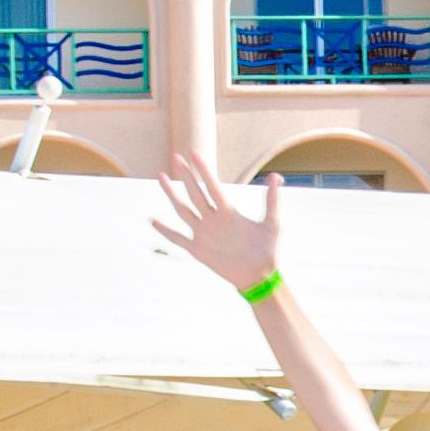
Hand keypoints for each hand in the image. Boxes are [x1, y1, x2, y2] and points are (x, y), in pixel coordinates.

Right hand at [151, 153, 282, 293]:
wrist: (259, 276)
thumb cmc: (267, 250)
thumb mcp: (272, 224)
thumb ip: (273, 200)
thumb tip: (276, 176)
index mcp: (228, 211)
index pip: (212, 186)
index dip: (204, 170)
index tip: (194, 154)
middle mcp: (213, 219)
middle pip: (195, 193)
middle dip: (186, 176)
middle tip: (176, 158)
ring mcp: (203, 233)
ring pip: (183, 210)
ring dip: (172, 194)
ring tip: (161, 177)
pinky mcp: (197, 250)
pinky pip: (177, 239)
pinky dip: (165, 231)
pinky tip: (153, 220)